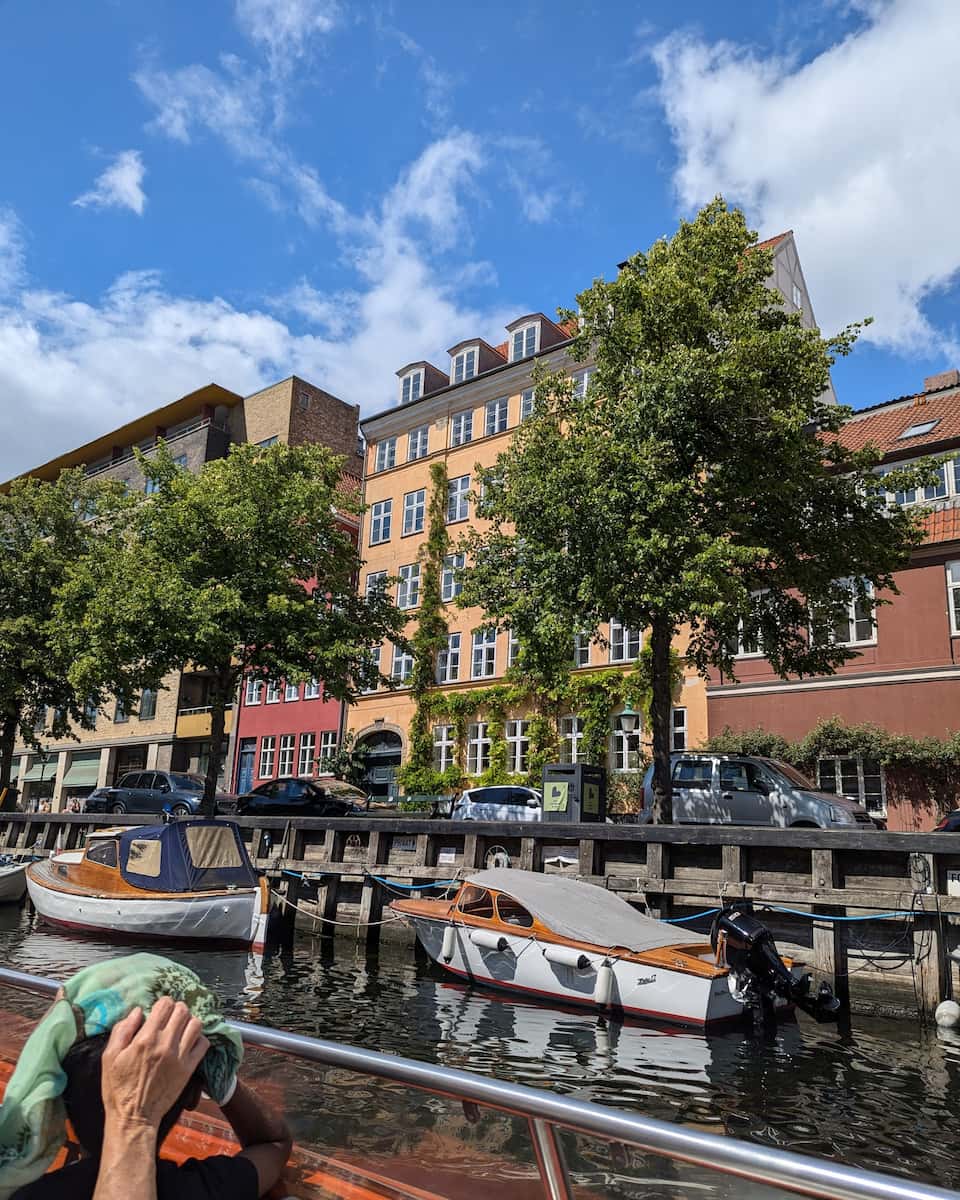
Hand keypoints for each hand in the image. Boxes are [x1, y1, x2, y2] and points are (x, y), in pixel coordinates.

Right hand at [100, 997, 209, 1130]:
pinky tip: (189, 1042)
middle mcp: (165, 1044)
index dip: (163, 1004)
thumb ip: (122, 1030)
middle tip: (170, 1017)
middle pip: (183, 1011)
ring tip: (180, 1028)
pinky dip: (198, 1039)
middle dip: (177, 1009)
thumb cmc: (118, 1088)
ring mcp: (180, 1057)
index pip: (165, 1005)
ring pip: (196, 1024)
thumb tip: (137, 1011)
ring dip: (189, 1022)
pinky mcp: (189, 1069)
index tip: (159, 1010)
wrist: (133, 1118)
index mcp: (146, 1039)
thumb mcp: (109, 1057)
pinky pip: (203, 1044)